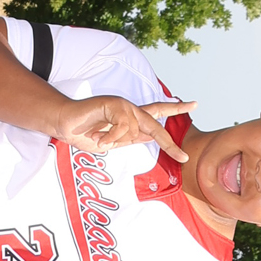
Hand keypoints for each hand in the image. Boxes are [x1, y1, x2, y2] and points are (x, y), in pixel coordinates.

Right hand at [54, 94, 191, 162]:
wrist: (65, 125)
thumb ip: (128, 140)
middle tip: (182, 156)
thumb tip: (147, 138)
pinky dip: (110, 137)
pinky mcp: (114, 103)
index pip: (158, 112)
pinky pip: (122, 127)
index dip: (176, 109)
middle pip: (155, 124)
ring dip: (115, 141)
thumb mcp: (111, 142)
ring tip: (99, 139)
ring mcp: (123, 105)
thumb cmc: (84, 134)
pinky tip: (98, 136)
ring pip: (134, 131)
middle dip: (168, 143)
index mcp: (131, 119)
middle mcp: (131, 110)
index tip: (194, 105)